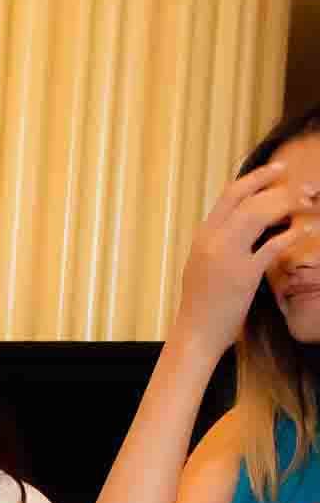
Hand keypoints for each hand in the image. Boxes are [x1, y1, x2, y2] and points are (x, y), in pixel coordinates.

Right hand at [175, 165, 315, 353]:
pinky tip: (304, 231)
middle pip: (248, 199)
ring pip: (259, 214)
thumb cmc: (203, 302)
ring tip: (307, 203)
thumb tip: (250, 225)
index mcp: (203, 236)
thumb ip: (222, 242)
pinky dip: (291, 234)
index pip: (230, 195)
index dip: (257, 178)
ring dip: (287, 204)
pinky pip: (273, 246)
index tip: (279, 169)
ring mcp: (226, 257)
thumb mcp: (205, 264)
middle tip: (305, 186)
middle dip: (280, 187)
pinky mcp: (243, 275)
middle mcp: (212, 241)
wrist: (195, 333)